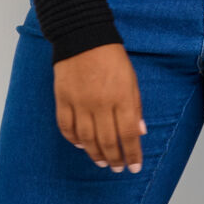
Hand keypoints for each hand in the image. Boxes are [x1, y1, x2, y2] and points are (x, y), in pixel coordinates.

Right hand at [53, 42, 146, 172]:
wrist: (83, 35)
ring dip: (95, 154)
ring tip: (102, 161)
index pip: (129, 134)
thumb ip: (135, 105)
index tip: (135, 166)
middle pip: (108, 140)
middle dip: (115, 158)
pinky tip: (81, 145)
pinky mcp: (63, 98)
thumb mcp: (131, 78)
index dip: (133, 154)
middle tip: (118, 168)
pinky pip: (66, 127)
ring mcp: (80, 102)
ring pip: (87, 138)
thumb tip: (141, 131)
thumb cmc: (111, 56)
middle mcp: (101, 103)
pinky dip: (73, 139)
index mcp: (121, 96)